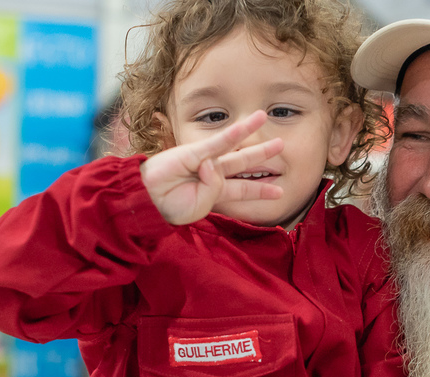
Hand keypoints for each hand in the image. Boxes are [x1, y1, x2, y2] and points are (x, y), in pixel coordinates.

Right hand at [141, 110, 284, 224]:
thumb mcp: (200, 207)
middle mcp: (213, 174)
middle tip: (282, 144)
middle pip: (243, 162)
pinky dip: (231, 134)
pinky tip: (246, 124)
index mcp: (215, 192)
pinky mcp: (193, 151)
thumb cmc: (169, 207)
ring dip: (250, 132)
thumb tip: (214, 165)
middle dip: (263, 154)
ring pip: (233, 146)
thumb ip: (214, 190)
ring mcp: (204, 161)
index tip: (279, 191)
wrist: (147, 200)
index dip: (261, 189)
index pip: (243, 189)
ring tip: (264, 116)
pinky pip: (217, 142)